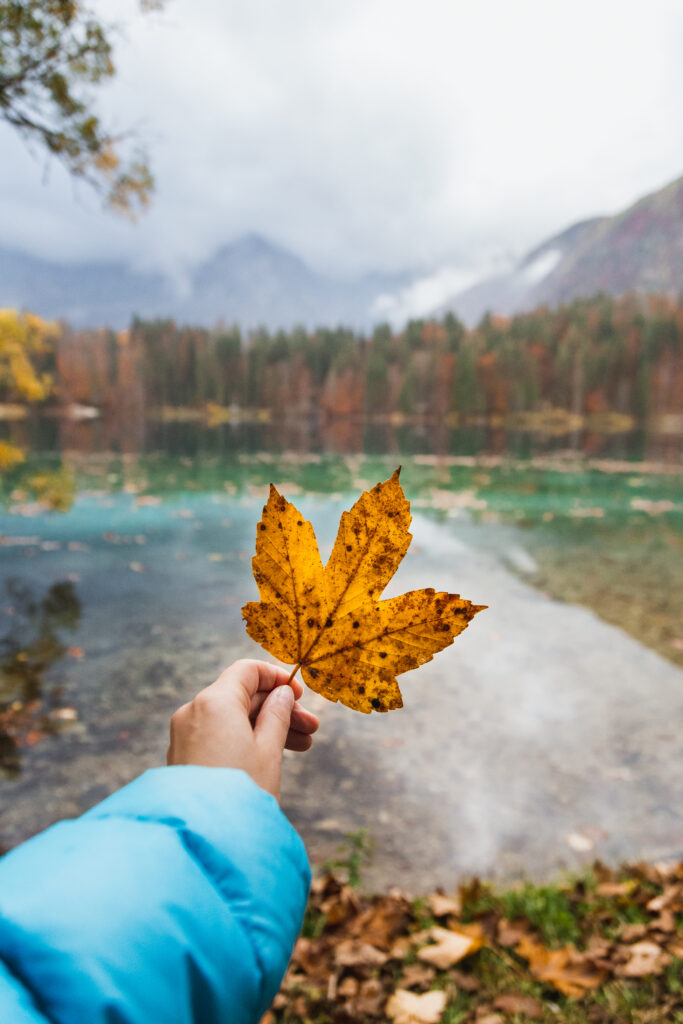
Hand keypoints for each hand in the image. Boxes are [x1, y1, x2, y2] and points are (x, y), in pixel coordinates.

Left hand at [167, 659, 319, 799]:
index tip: (299, 694)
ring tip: (303, 747)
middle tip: (312, 728)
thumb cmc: (241, 791)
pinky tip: (272, 756)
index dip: (276, 677)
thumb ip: (277, 715)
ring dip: (266, 726)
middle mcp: (194, 711)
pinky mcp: (183, 756)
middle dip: (278, 709)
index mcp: (214, 701)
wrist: (203, 838)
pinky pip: (219, 735)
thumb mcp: (269, 750)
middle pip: (242, 697)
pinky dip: (245, 739)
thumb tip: (281, 694)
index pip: (247, 671)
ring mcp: (185, 735)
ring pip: (232, 718)